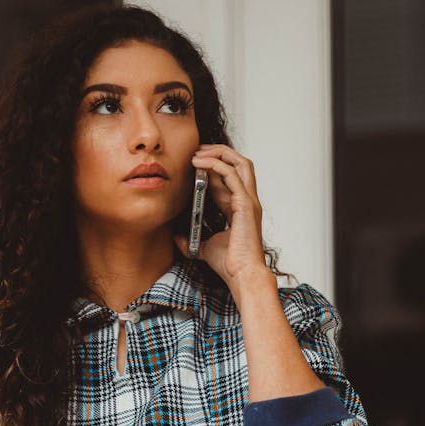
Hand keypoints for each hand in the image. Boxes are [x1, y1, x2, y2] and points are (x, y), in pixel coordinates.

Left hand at [173, 143, 268, 290]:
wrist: (241, 275)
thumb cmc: (230, 265)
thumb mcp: (204, 248)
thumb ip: (192, 239)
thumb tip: (176, 237)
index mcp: (239, 209)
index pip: (229, 178)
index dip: (213, 167)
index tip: (194, 161)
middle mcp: (247, 201)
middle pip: (239, 164)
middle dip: (219, 152)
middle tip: (198, 150)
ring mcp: (248, 201)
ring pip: (240, 163)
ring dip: (219, 153)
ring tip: (199, 152)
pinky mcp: (245, 204)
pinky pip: (232, 174)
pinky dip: (216, 164)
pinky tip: (200, 162)